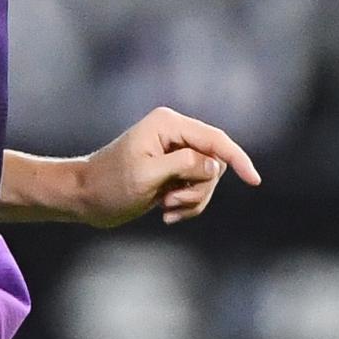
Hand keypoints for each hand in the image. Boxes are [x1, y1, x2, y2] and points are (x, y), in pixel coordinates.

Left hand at [76, 106, 261, 227]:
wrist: (85, 198)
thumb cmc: (110, 185)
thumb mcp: (148, 176)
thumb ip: (185, 164)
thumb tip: (215, 162)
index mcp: (168, 124)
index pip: (215, 139)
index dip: (237, 158)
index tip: (254, 181)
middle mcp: (175, 133)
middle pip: (214, 162)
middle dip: (199, 188)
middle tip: (171, 202)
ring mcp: (175, 152)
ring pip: (208, 179)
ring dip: (192, 200)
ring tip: (165, 209)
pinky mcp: (173, 170)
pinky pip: (197, 189)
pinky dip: (187, 205)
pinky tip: (165, 214)